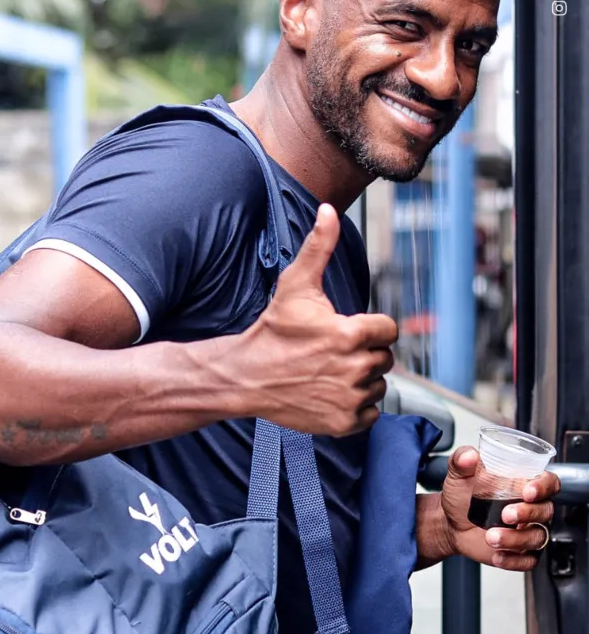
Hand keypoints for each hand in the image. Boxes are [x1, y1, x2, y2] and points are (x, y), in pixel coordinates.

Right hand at [239, 204, 397, 436]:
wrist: (245, 376)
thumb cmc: (272, 330)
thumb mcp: (295, 285)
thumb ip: (319, 246)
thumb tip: (327, 210)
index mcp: (349, 334)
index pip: (388, 330)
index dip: (369, 327)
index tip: (346, 329)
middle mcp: (354, 368)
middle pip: (384, 358)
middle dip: (364, 352)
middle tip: (332, 351)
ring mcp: (349, 399)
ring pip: (377, 386)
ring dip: (361, 379)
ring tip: (329, 371)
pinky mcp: (343, 423)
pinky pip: (370, 414)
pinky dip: (355, 407)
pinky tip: (330, 393)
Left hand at [441, 446, 559, 570]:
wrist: (449, 522)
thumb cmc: (462, 495)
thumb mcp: (458, 474)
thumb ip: (461, 460)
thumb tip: (468, 456)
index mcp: (523, 485)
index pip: (549, 482)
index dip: (544, 486)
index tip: (527, 490)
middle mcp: (530, 508)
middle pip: (545, 511)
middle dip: (527, 513)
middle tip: (504, 514)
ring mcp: (527, 531)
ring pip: (537, 537)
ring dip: (515, 539)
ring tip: (490, 536)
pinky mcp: (520, 552)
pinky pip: (529, 560)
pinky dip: (514, 560)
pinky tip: (497, 555)